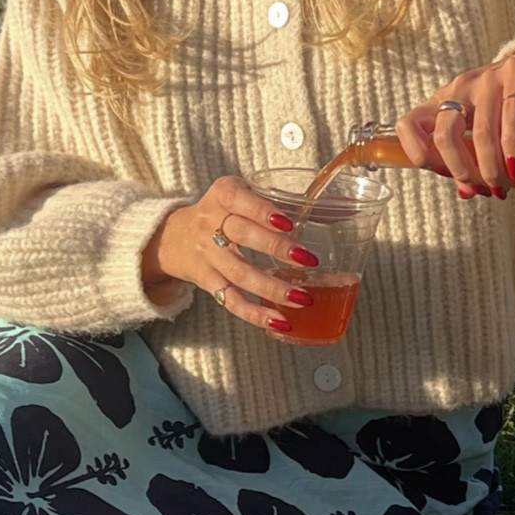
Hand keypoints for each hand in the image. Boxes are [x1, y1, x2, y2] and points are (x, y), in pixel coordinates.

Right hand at [141, 175, 321, 334]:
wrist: (174, 237)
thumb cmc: (222, 212)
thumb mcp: (241, 194)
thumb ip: (280, 199)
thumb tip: (341, 207)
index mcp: (223, 194)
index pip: (240, 200)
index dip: (263, 211)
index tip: (289, 222)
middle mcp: (210, 223)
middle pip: (241, 236)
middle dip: (276, 248)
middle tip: (308, 259)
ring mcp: (207, 255)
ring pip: (239, 273)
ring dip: (272, 288)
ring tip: (303, 297)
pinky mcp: (207, 282)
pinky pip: (231, 300)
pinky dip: (255, 314)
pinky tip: (279, 320)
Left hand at [396, 45, 514, 198]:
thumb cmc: (503, 101)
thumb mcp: (480, 126)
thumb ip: (469, 158)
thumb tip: (467, 193)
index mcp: (440, 101)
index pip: (408, 126)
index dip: (420, 156)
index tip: (447, 175)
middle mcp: (458, 88)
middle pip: (444, 135)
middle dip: (462, 171)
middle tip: (482, 187)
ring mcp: (486, 79)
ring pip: (481, 131)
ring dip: (491, 167)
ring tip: (502, 185)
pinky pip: (512, 112)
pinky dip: (512, 145)